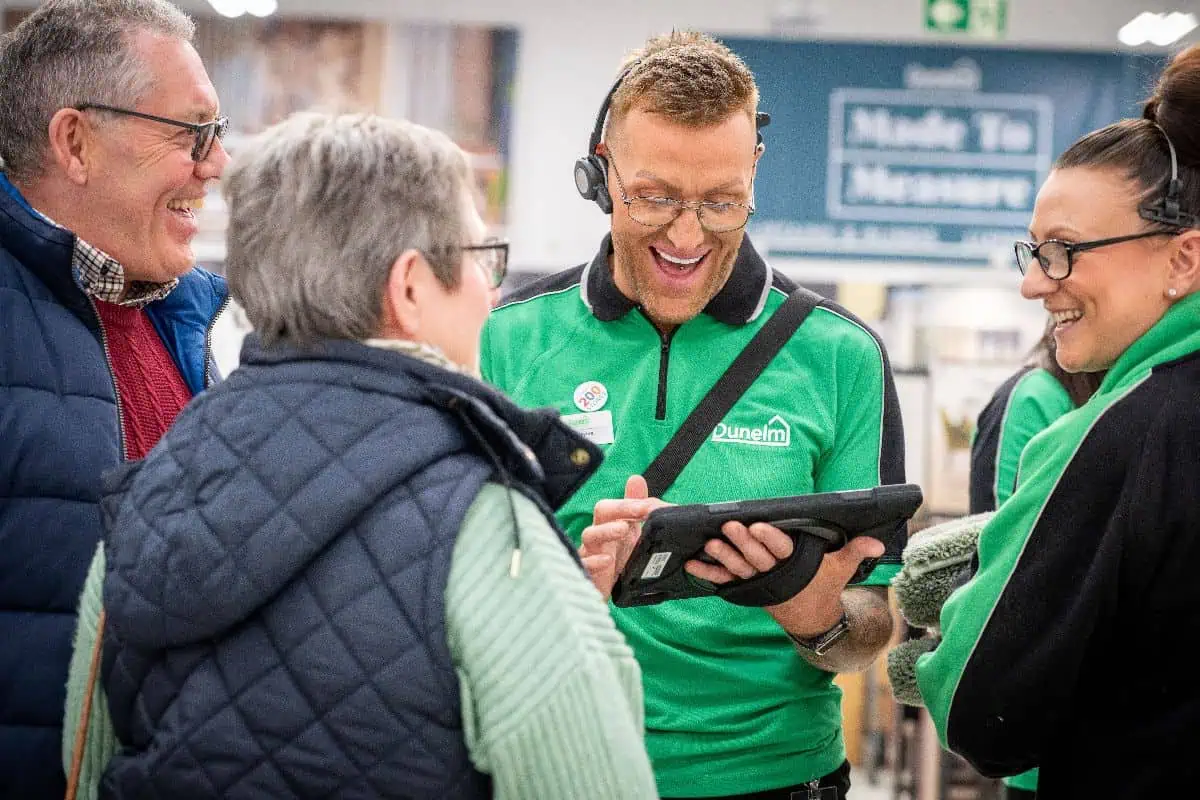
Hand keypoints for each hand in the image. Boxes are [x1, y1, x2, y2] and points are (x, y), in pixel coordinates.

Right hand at [580, 475, 668, 599]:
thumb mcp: (629, 534)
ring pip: (590, 535)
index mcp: (611, 524)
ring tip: (623, 530)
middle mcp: (599, 535)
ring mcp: (590, 553)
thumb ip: (635, 509)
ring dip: (606, 531)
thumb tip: (636, 478)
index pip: (618, 504)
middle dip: (621, 508)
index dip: (633, 502)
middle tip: (641, 510)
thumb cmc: (616, 561)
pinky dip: (594, 561)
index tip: (653, 506)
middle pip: (602, 512)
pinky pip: (583, 563)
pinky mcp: (585, 573)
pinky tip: (607, 561)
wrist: (604, 593)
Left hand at [685, 523, 883, 636]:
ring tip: (709, 544)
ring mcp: (759, 581)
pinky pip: (724, 581)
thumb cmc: (824, 584)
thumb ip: (855, 550)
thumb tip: (877, 543)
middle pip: (756, 557)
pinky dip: (708, 574)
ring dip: (722, 558)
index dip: (770, 539)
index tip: (758, 526)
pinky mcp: (747, 586)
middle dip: (742, 543)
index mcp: (797, 565)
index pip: (783, 549)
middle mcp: (775, 573)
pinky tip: (691, 566)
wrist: (811, 617)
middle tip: (728, 527)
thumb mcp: (841, 567)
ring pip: (739, 569)